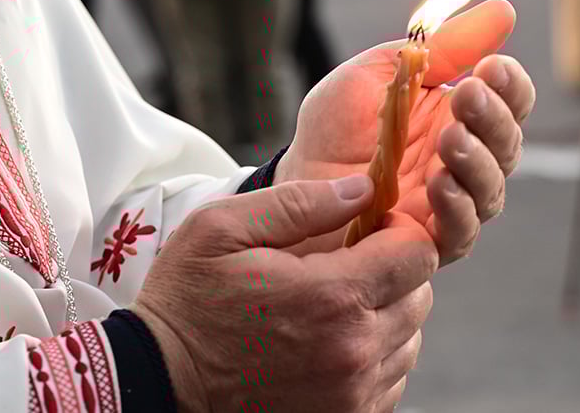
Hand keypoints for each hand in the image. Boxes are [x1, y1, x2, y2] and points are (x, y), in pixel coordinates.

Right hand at [132, 174, 434, 412]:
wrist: (159, 382)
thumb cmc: (187, 300)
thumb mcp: (222, 229)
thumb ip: (299, 202)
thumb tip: (362, 188)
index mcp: (331, 296)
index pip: (418, 254)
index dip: (397, 230)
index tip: (366, 228)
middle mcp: (354, 351)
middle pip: (420, 297)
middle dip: (392, 272)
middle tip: (343, 265)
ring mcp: (352, 395)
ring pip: (409, 340)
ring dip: (383, 315)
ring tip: (330, 307)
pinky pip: (390, 380)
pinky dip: (371, 356)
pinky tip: (327, 343)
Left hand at [275, 0, 535, 262]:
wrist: (297, 178)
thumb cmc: (338, 125)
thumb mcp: (383, 73)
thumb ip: (442, 48)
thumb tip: (503, 10)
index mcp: (458, 116)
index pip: (509, 101)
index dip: (509, 84)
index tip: (491, 64)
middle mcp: (463, 161)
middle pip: (507, 144)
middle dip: (492, 118)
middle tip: (467, 95)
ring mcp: (449, 204)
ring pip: (490, 190)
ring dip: (477, 162)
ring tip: (450, 138)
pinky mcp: (428, 242)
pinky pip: (459, 231)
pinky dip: (457, 207)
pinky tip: (440, 182)